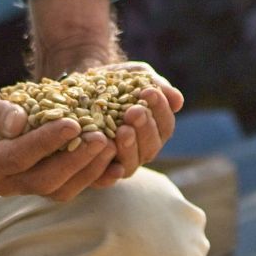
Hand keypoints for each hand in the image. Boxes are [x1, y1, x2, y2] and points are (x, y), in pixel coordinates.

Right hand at [0, 81, 117, 202]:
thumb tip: (19, 123)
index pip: (19, 156)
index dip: (46, 142)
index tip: (73, 123)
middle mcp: (5, 184)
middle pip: (45, 181)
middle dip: (75, 160)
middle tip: (101, 138)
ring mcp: (25, 187)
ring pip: (61, 190)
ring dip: (89, 170)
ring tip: (111, 144)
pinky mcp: (43, 184)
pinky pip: (71, 186)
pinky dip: (93, 177)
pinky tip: (115, 161)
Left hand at [88, 62, 184, 187]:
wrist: (78, 88)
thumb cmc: (114, 81)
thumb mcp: (135, 76)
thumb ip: (156, 84)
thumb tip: (177, 101)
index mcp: (155, 129)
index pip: (165, 124)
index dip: (160, 108)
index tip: (149, 92)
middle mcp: (141, 149)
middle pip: (151, 146)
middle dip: (144, 128)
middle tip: (134, 112)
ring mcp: (120, 163)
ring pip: (132, 163)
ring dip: (129, 148)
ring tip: (122, 131)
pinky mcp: (98, 173)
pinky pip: (106, 180)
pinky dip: (109, 175)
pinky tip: (110, 164)